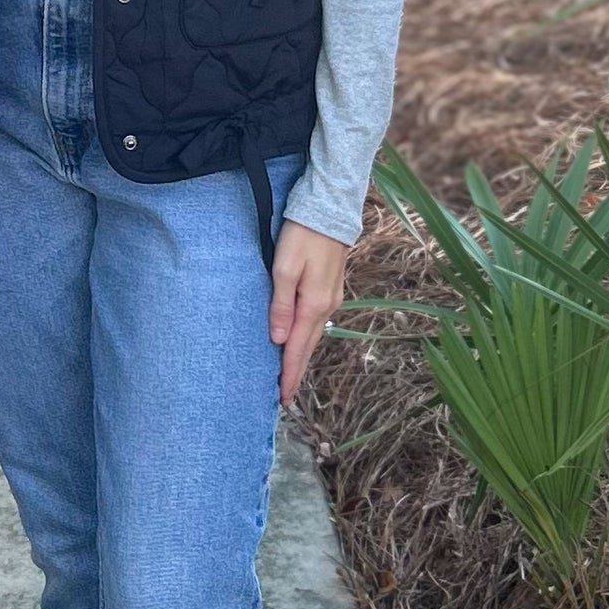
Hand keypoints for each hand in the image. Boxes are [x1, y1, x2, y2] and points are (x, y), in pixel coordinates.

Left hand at [268, 220, 348, 406]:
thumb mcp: (284, 268)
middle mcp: (326, 307)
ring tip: (288, 375)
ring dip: (301, 355)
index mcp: (314, 305)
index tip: (282, 399)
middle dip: (296, 371)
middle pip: (308, 346)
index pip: (298, 349)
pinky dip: (305, 338)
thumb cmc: (301, 236)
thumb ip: (281, 304)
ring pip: (312, 335)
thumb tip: (278, 340)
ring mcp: (330, 298)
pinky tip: (298, 341)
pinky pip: (315, 322)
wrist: (328, 210)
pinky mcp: (329, 289)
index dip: (289, 374)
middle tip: (284, 396)